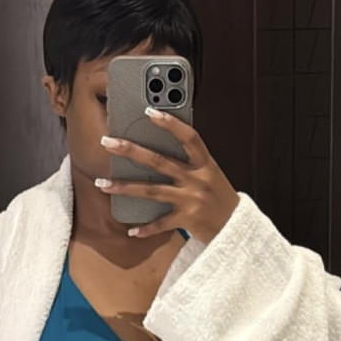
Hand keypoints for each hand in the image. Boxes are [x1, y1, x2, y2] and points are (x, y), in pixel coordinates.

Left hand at [97, 108, 239, 243]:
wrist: (238, 228)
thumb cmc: (221, 199)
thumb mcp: (211, 175)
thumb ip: (191, 163)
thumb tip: (160, 149)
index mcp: (205, 164)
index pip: (189, 137)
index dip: (170, 123)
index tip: (149, 111)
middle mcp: (197, 179)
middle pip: (159, 161)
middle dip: (131, 150)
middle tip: (107, 142)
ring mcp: (191, 199)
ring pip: (152, 191)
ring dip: (124, 187)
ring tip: (102, 184)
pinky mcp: (187, 220)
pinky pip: (161, 223)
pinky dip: (146, 228)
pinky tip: (131, 230)